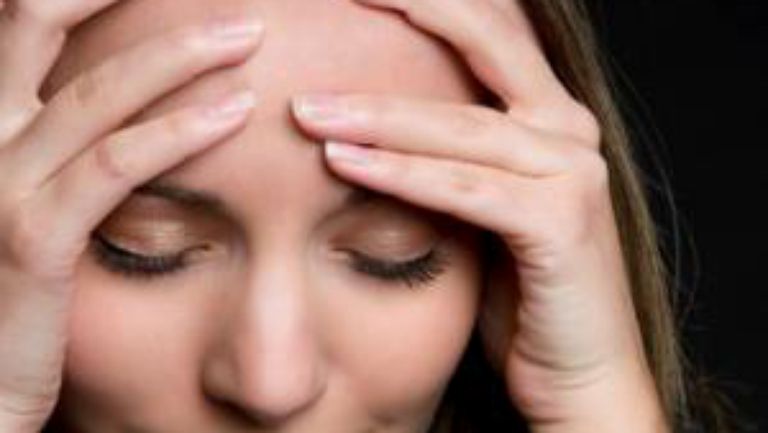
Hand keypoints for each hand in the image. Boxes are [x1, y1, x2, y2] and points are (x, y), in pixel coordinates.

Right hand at [0, 2, 263, 430]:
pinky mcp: (30, 238)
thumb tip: (143, 104)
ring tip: (247, 37)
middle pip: (37, 22)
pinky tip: (233, 112)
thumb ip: (80, 145)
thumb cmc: (24, 287)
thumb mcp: (42, 197)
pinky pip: (112, 166)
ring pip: (95, 93)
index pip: (27, 22)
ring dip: (180, 55)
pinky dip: (177, 132)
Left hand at [289, 0, 667, 429]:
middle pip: (482, 47)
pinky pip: (465, 190)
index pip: (489, 30)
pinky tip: (343, 161)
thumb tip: (370, 124)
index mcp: (549, 115)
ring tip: (305, 109)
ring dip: (375, 115)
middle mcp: (568, 129)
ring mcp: (572, 172)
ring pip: (459, 127)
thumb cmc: (521, 288)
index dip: (430, 0)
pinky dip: (402, 175)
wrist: (580, 372)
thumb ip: (449, 156)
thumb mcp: (481, 206)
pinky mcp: (562, 224)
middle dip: (407, 14)